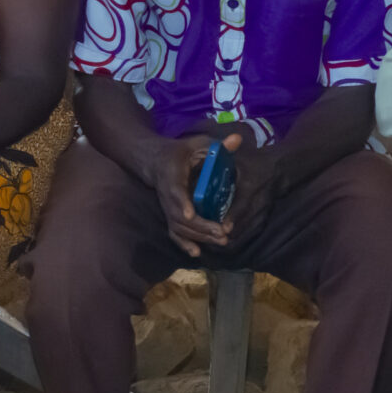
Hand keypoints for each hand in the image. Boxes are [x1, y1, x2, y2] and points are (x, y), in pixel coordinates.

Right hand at [146, 133, 226, 257]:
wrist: (154, 161)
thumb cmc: (181, 152)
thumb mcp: (198, 142)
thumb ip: (217, 144)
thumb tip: (237, 139)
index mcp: (172, 174)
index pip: (175, 190)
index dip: (182, 203)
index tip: (191, 215)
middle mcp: (166, 194)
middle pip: (179, 215)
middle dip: (201, 226)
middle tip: (222, 234)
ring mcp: (166, 206)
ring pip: (178, 227)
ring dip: (198, 236)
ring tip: (220, 241)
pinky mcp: (168, 215)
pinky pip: (173, 232)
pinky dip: (183, 243)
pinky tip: (196, 253)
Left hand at [221, 132, 280, 247]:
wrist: (280, 169)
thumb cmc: (254, 162)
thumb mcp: (238, 158)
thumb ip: (222, 156)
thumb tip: (206, 155)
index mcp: (252, 185)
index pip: (244, 204)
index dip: (234, 216)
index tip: (224, 227)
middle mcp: (260, 201)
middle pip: (246, 221)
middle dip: (231, 231)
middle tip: (214, 239)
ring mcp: (263, 210)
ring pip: (249, 228)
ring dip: (234, 235)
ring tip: (216, 242)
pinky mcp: (263, 216)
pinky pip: (251, 229)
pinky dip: (239, 234)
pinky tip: (224, 240)